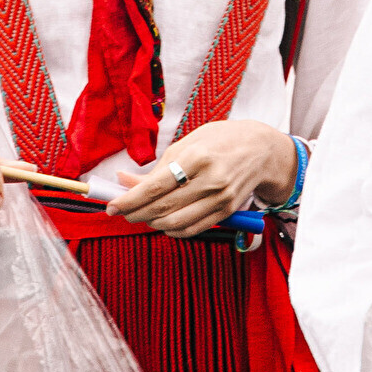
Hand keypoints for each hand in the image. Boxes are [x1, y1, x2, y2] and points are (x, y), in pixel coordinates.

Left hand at [106, 118, 295, 236]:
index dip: (129, 200)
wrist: (260, 149)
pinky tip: (162, 221)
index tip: (112, 206)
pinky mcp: (226, 212)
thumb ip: (156, 168)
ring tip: (141, 215)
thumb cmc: (219, 141)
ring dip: (152, 222)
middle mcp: (210, 180)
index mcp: (196, 157)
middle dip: (135, 213)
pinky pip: (192, 229)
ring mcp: (220, 199)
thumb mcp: (186, 145)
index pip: (154, 187)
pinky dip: (172, 230)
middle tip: (121, 212)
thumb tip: (123, 181)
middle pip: (162, 207)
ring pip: (175, 223)